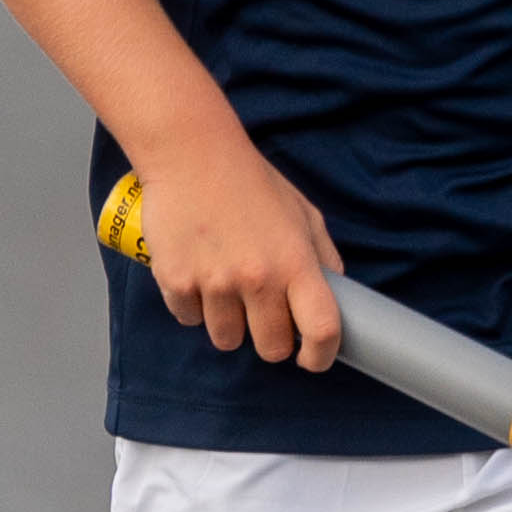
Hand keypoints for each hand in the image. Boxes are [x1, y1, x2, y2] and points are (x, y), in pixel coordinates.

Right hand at [133, 118, 343, 364]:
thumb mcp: (303, 213)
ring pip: (227, 339)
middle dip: (271, 340)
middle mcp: (257, 279)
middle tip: (263, 317)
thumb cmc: (251, 182)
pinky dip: (194, 306)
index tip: (312, 358)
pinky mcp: (175, 282)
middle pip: (270, 348)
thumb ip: (323, 257)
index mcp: (295, 262)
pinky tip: (197, 274)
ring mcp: (213, 284)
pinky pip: (189, 319)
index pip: (322, 329)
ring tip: (226, 289)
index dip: (322, 355)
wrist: (191, 154)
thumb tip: (335, 298)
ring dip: (230, 324)